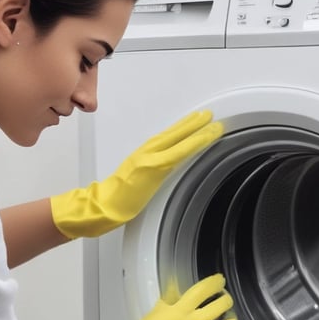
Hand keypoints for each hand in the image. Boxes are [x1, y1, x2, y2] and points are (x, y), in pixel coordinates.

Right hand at [50, 110, 222, 238]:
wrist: (105, 204)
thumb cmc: (118, 196)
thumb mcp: (136, 178)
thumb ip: (150, 170)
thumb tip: (164, 169)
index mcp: (142, 154)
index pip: (166, 137)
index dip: (181, 128)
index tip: (194, 121)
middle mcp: (147, 152)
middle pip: (173, 133)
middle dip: (192, 123)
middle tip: (208, 115)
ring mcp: (152, 158)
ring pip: (179, 139)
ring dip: (197, 130)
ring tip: (213, 123)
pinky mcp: (156, 167)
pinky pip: (180, 152)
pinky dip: (194, 143)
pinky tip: (205, 137)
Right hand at [95, 274, 236, 319]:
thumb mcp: (150, 318)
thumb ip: (162, 308)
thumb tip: (169, 297)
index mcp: (176, 307)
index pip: (197, 289)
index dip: (210, 282)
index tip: (217, 279)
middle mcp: (191, 314)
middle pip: (210, 294)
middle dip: (219, 287)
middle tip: (222, 287)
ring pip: (221, 308)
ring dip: (227, 303)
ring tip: (228, 305)